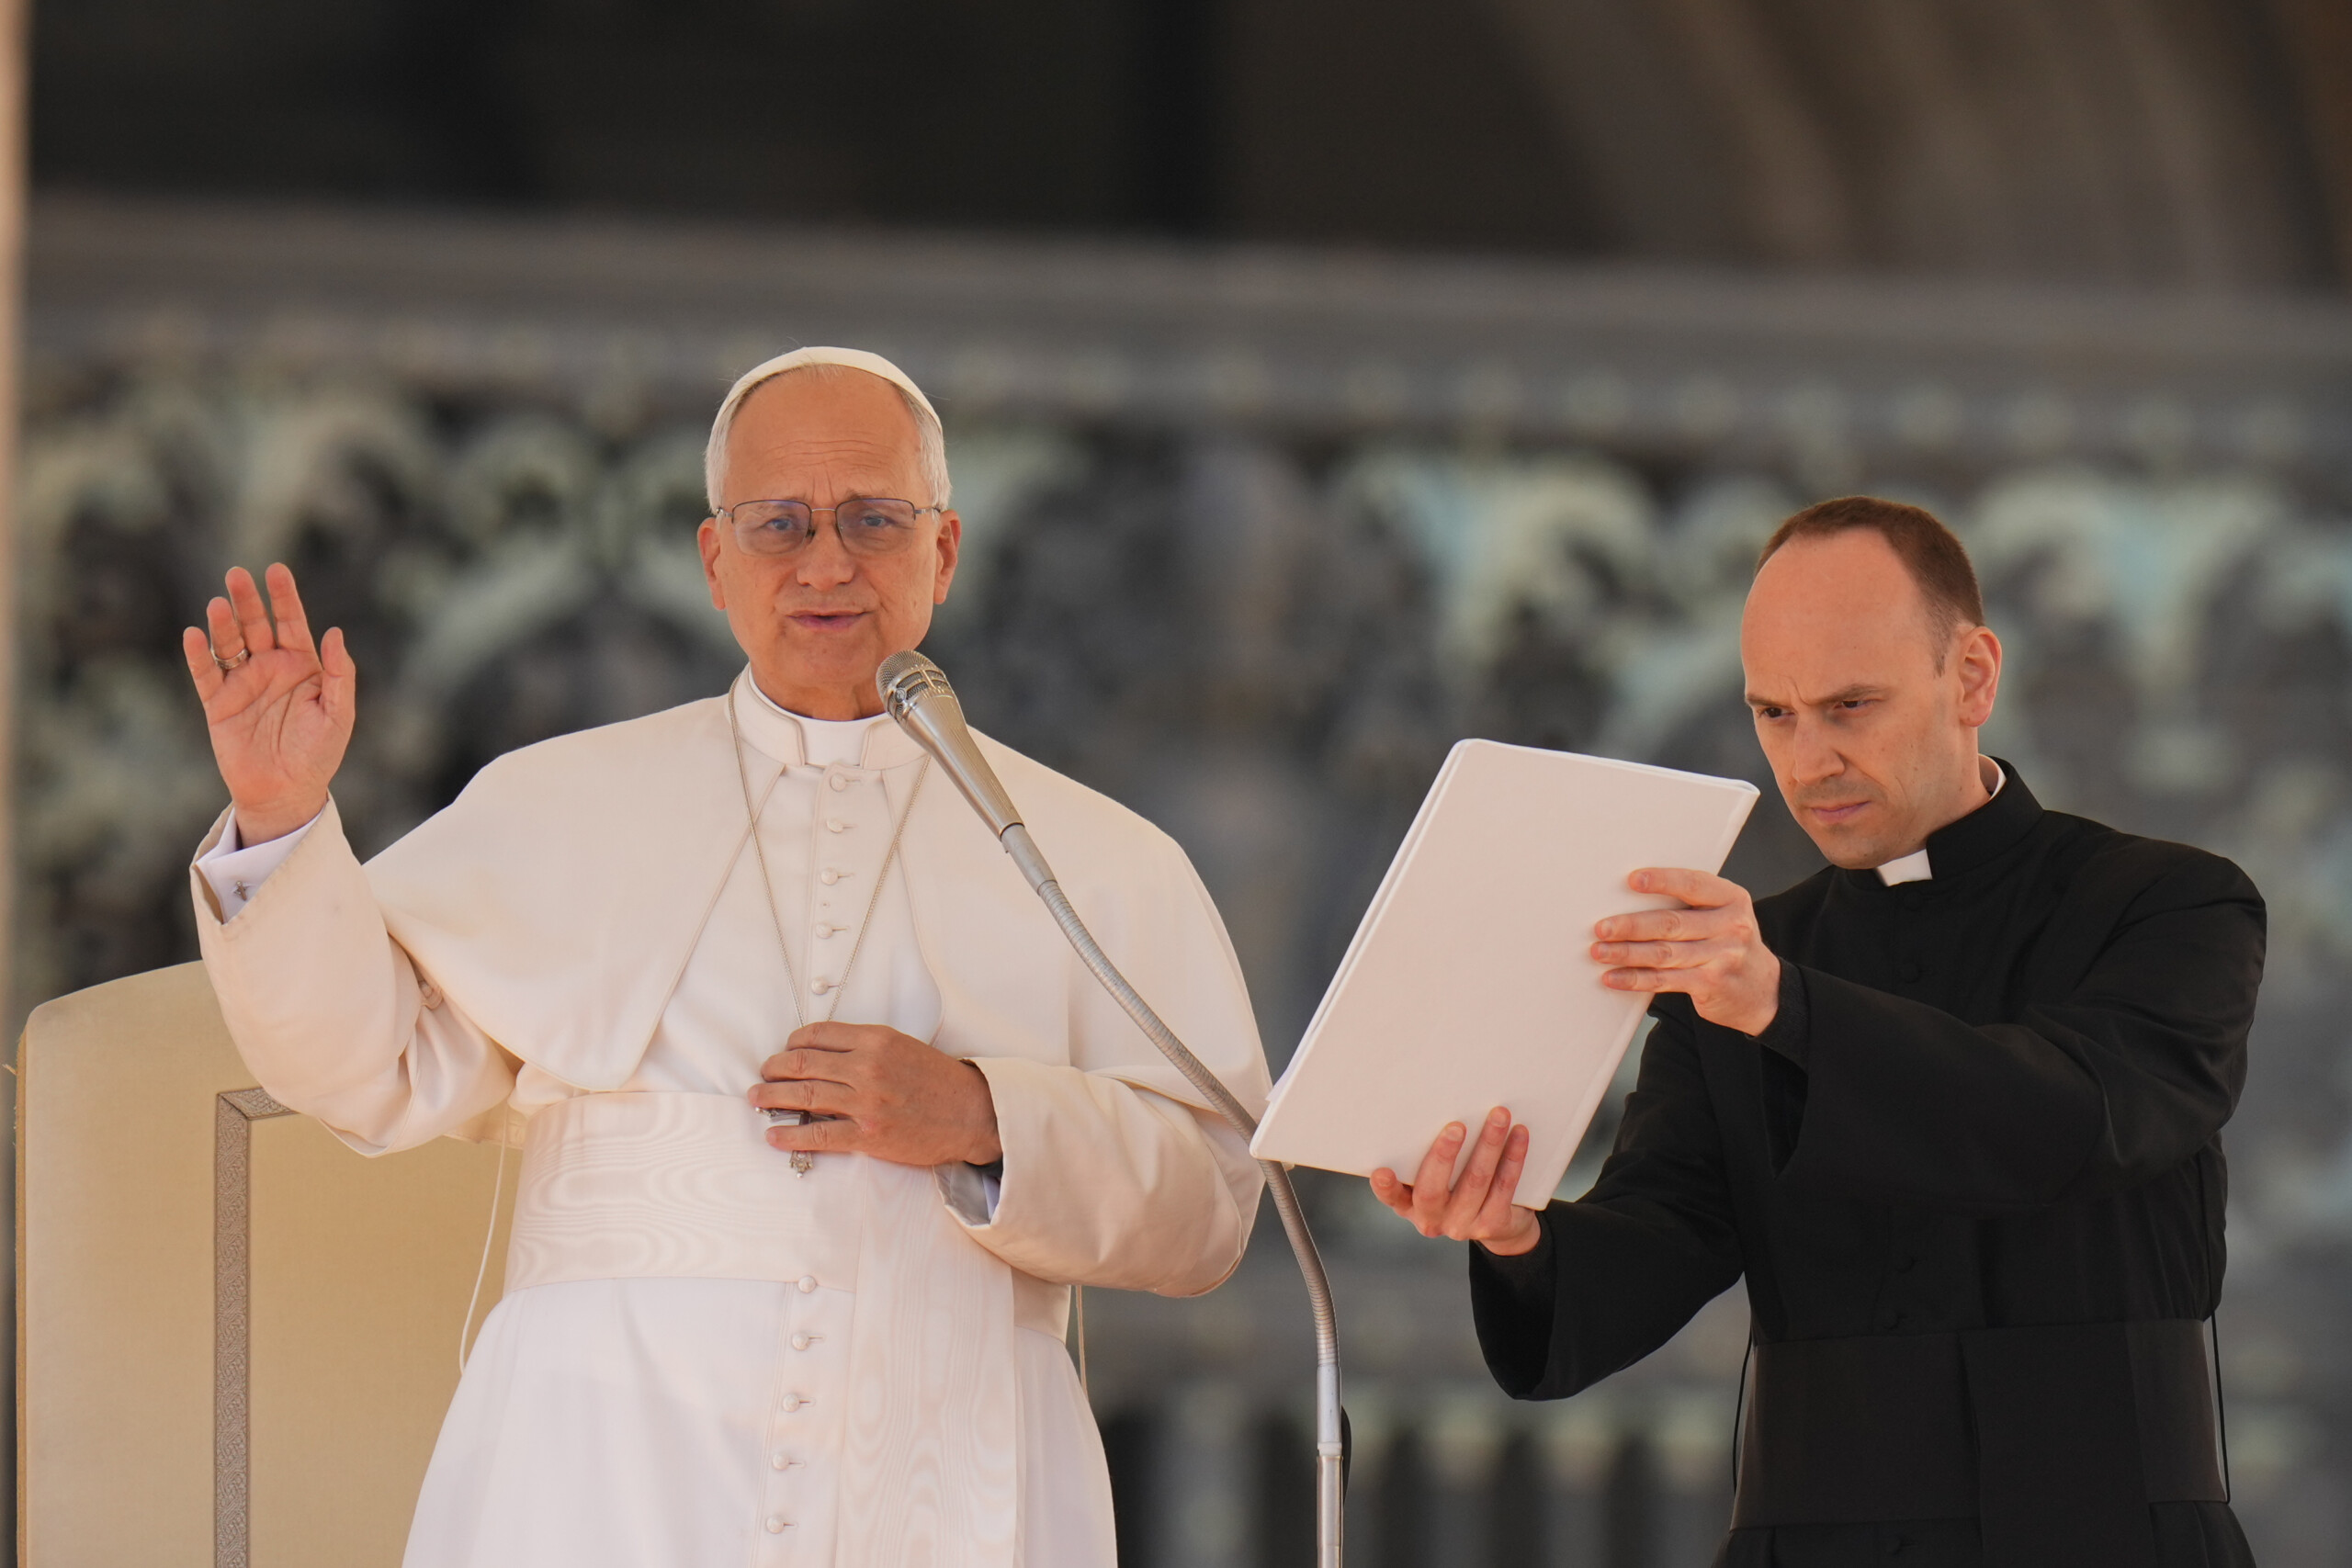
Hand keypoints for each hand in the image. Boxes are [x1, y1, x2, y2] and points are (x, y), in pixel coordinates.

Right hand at [180, 564, 355, 844]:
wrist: (287, 791)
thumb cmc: (319, 754)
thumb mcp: (338, 714)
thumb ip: (339, 674)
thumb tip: (335, 633)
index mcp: (302, 666)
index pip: (292, 623)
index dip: (284, 597)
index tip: (276, 571)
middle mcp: (270, 668)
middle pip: (256, 625)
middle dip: (248, 600)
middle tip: (237, 574)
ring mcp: (243, 684)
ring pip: (229, 644)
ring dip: (223, 623)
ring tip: (218, 604)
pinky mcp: (218, 704)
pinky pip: (206, 674)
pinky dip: (199, 655)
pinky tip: (194, 635)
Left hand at [751, 1023, 1002, 1167]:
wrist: (971, 1113)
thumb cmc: (938, 1081)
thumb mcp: (903, 1048)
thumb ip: (866, 1048)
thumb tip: (824, 1056)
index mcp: (876, 1040)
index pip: (818, 1035)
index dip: (793, 1043)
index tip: (785, 1052)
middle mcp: (867, 1067)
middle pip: (803, 1064)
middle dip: (774, 1069)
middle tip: (762, 1075)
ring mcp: (867, 1102)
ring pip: (805, 1097)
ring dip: (773, 1097)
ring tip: (757, 1099)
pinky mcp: (869, 1135)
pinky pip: (819, 1134)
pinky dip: (791, 1135)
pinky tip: (774, 1135)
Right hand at [1369, 1108, 1541, 1255]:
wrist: (1499, 1225)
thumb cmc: (1457, 1189)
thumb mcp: (1434, 1179)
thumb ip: (1425, 1156)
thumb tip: (1435, 1105)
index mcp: (1409, 1205)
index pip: (1392, 1197)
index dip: (1385, 1187)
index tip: (1382, 1171)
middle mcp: (1432, 1220)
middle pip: (1432, 1191)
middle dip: (1444, 1156)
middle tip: (1456, 1127)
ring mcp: (1462, 1225)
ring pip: (1475, 1181)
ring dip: (1488, 1144)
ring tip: (1498, 1116)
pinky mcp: (1492, 1223)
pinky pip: (1504, 1186)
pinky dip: (1512, 1157)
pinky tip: (1518, 1134)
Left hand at [1593, 867, 1780, 1034]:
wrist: (1762, 990)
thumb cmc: (1728, 944)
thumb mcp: (1723, 915)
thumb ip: (1691, 904)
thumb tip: (1629, 897)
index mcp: (1732, 899)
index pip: (1693, 884)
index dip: (1661, 881)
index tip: (1631, 880)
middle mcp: (1731, 926)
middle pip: (1671, 923)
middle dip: (1631, 925)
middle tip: (1602, 927)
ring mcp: (1722, 957)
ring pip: (1664, 953)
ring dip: (1626, 953)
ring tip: (1599, 951)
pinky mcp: (1710, 984)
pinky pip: (1664, 980)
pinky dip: (1635, 978)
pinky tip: (1613, 977)